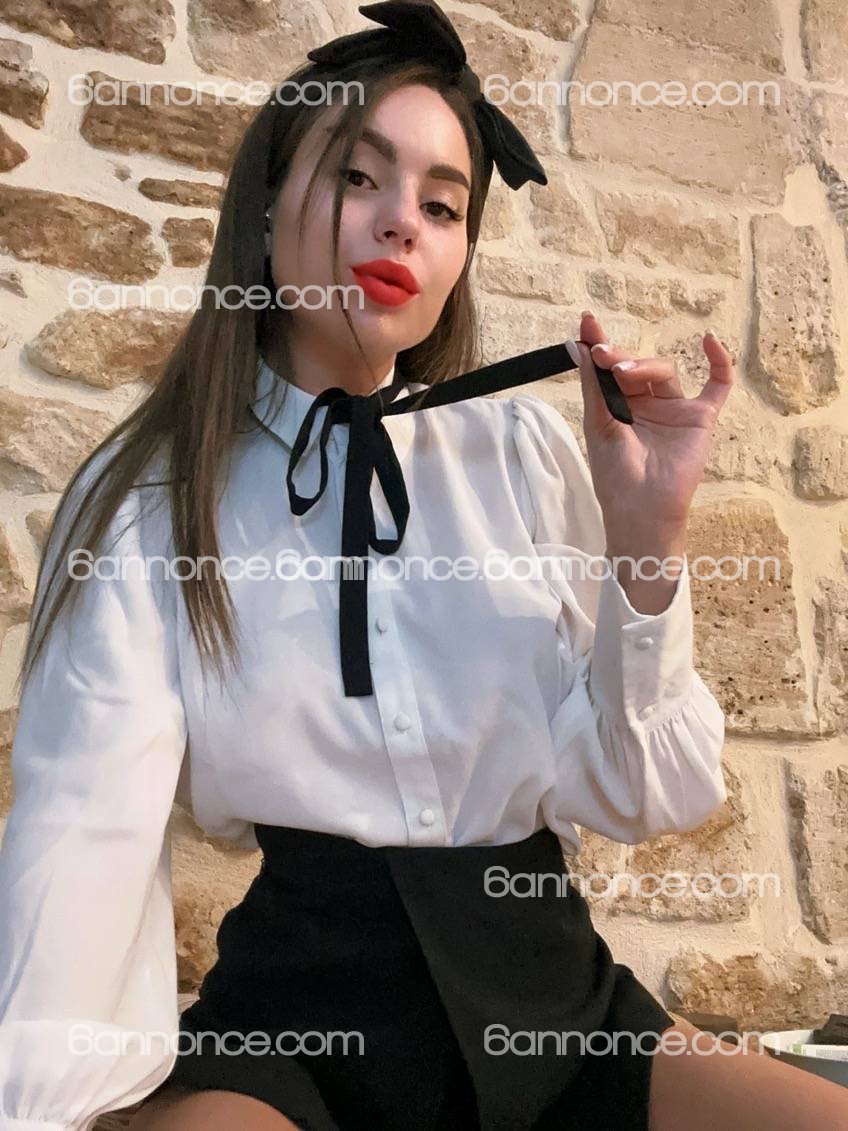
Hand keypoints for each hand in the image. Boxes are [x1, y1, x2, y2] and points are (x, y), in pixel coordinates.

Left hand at [567, 311, 734, 542]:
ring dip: (643, 365)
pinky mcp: (700, 418)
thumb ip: (593, 384)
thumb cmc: (615, 475)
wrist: (640, 510)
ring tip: (622, 372)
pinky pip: (717, 385)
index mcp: (619, 406)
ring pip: (664, 371)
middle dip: (619, 358)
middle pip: (637, 366)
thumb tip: (579, 345)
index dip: (601, 344)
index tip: (587, 322)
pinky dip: (719, 361)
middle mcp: (648, 404)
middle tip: (602, 354)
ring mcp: (675, 409)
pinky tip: (710, 340)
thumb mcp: (598, 424)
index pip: (611, 368)